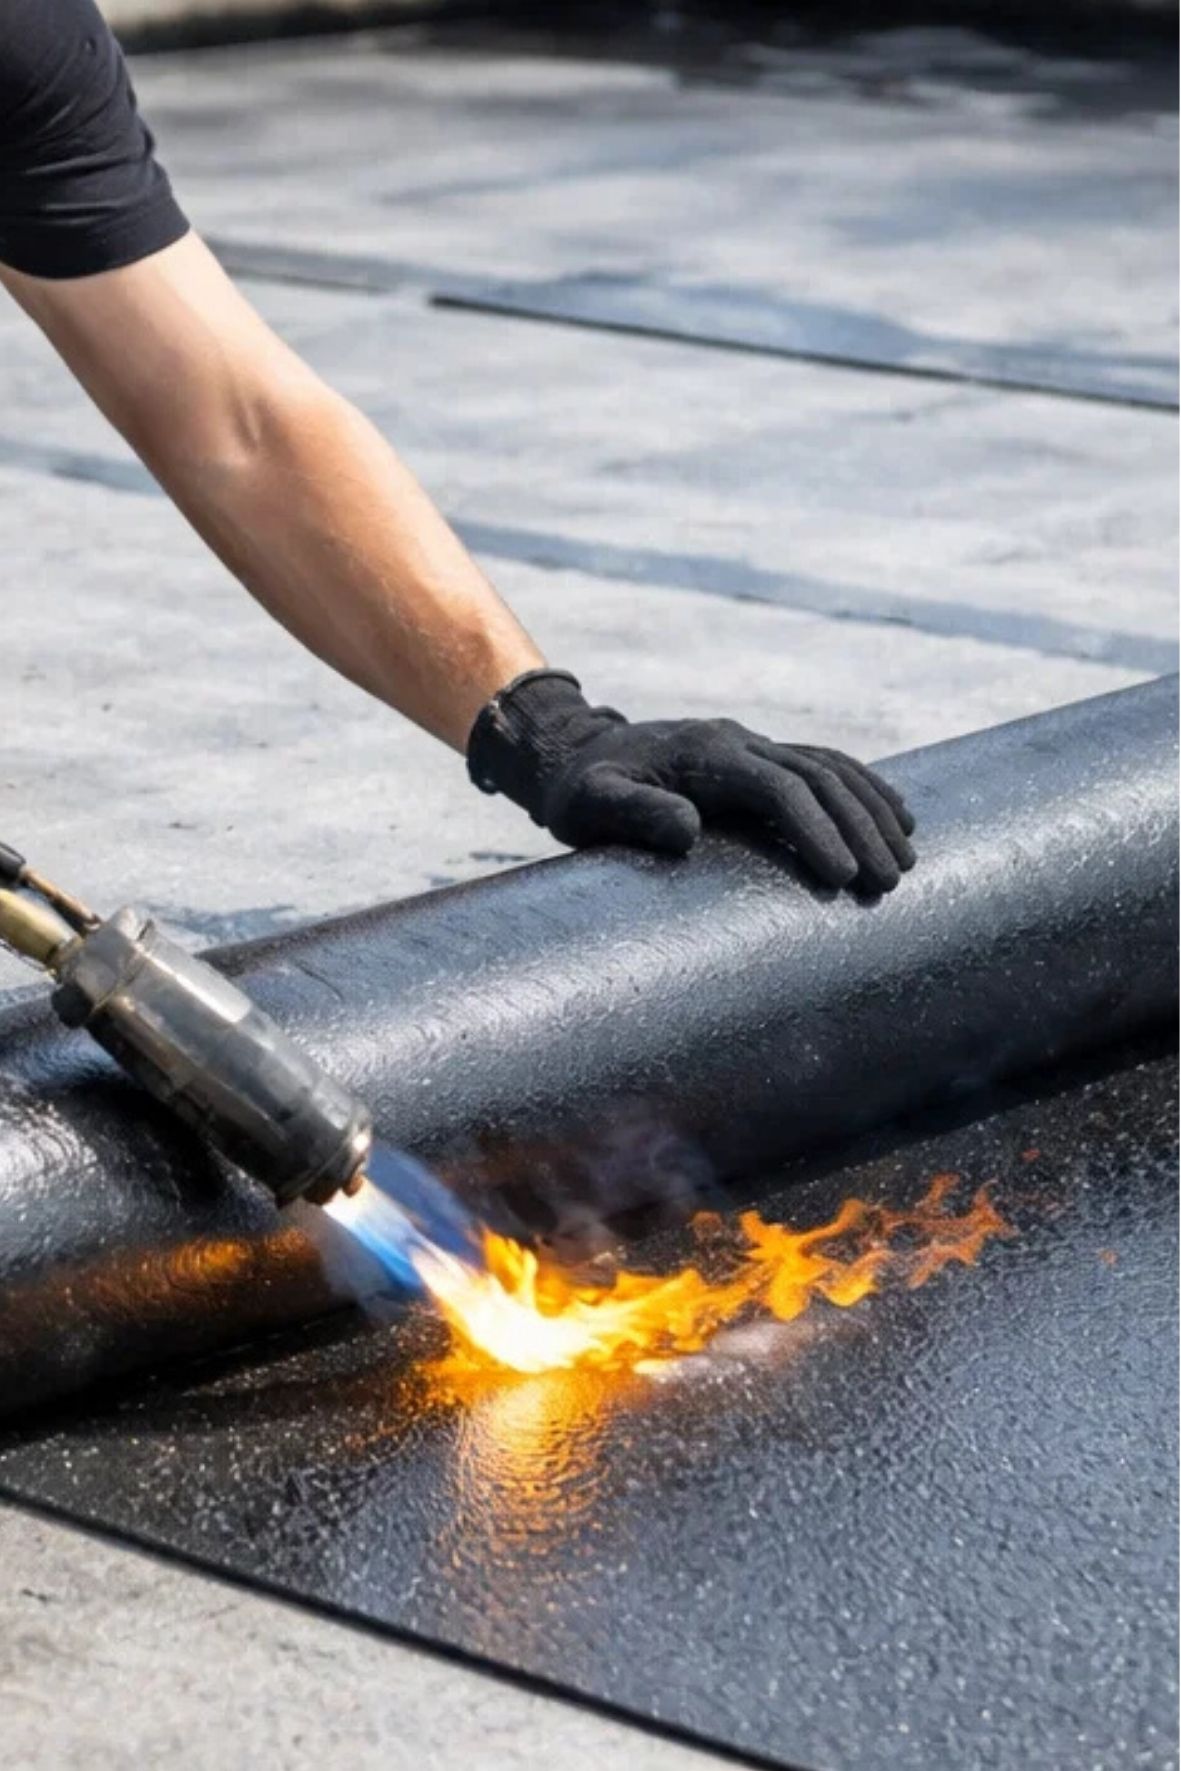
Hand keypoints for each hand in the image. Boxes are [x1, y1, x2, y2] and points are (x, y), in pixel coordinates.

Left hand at [467, 670, 915, 892]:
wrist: (574, 752)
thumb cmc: (579, 791)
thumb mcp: (589, 804)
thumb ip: (635, 813)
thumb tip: (689, 829)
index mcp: (705, 752)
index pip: (778, 787)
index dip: (814, 830)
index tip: (843, 878)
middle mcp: (738, 740)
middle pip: (817, 778)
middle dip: (860, 829)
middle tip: (890, 882)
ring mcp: (752, 744)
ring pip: (831, 768)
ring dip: (873, 811)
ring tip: (907, 860)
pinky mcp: (758, 757)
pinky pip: (826, 765)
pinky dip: (866, 789)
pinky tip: (899, 818)